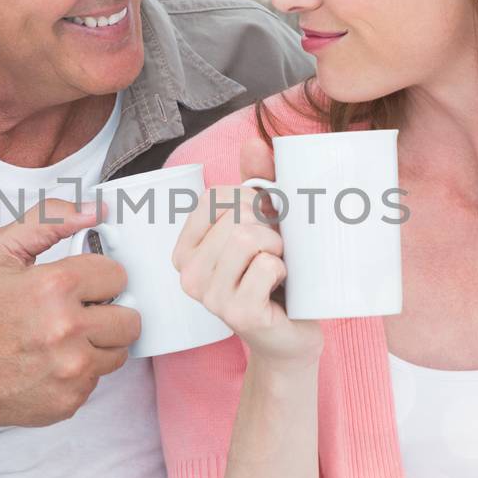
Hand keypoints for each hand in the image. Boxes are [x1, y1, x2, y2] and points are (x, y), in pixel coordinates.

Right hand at [0, 197, 141, 428]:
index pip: (117, 275)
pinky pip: (101, 377)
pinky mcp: (73, 397)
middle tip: (76, 315)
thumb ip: (48, 219)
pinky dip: (83, 370)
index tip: (78, 287)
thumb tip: (93, 212)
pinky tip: (55, 363)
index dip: (98, 279)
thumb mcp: (2, 252)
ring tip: (65, 339)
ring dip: (99, 343)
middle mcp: (67, 328)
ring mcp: (72, 368)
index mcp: (55, 286)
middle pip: (129, 317)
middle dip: (106, 313)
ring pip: (119, 349)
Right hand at [172, 135, 322, 366]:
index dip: (250, 201)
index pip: (216, 197)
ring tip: (277, 268)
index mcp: (184, 249)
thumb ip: (257, 182)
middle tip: (274, 253)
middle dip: (269, 227)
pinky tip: (279, 289)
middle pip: (236, 216)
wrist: (292, 335)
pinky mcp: (236, 314)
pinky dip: (284, 270)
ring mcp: (208, 296)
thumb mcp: (265, 225)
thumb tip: (254, 143)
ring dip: (278, 249)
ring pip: (248, 238)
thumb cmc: (275, 278)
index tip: (261, 227)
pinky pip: (266, 266)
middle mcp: (187, 273)